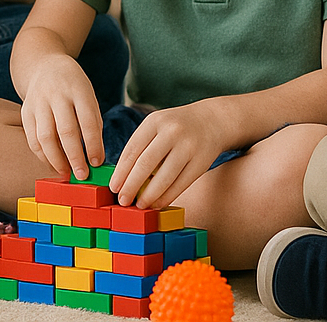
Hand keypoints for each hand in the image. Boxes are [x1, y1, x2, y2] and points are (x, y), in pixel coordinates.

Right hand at [19, 53, 104, 179]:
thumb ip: (92, 124)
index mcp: (78, 90)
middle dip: (75, 157)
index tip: (97, 163)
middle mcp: (57, 94)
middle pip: (65, 130)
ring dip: (56, 160)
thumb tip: (96, 159)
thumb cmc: (73, 87)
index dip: (93, 144)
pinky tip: (53, 165)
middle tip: (82, 176)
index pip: (88, 121)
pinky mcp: (25, 111)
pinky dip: (42, 156)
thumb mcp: (88, 96)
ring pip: (45, 137)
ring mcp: (38, 102)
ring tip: (66, 174)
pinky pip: (32, 138)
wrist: (43, 65)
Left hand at [110, 101, 227, 209]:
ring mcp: (188, 146)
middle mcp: (171, 131)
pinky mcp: (201, 162)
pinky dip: (167, 196)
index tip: (113, 187)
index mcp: (155, 121)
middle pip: (146, 163)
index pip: (132, 149)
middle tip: (122, 200)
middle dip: (131, 185)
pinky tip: (157, 203)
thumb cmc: (176, 127)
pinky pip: (181, 184)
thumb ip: (142, 146)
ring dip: (149, 195)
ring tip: (139, 205)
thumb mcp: (157, 126)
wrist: (213, 121)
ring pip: (164, 177)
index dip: (121, 171)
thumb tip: (123, 178)